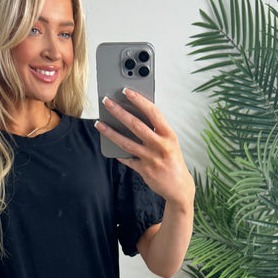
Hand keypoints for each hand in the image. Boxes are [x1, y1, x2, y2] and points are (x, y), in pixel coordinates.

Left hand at [95, 91, 194, 208]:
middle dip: (119, 112)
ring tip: (99, 124)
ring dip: (111, 132)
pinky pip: (127, 160)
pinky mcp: (144, 171)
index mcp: (169, 135)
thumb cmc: (173, 160)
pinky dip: (119, 154)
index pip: (153, 112)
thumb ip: (156, 130)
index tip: (126, 91)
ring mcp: (151, 159)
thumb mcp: (170, 142)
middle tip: (106, 102)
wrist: (179, 187)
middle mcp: (160, 146)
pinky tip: (110, 147)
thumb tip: (135, 116)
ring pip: (126, 143)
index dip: (139, 100)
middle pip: (136, 125)